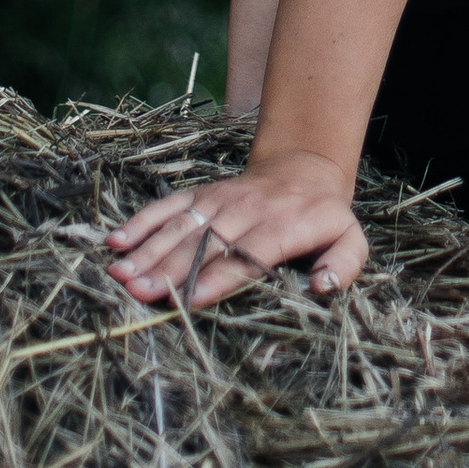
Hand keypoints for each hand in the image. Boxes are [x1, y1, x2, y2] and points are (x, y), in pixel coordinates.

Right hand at [106, 150, 366, 309]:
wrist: (305, 167)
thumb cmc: (325, 217)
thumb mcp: (350, 239)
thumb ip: (344, 264)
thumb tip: (324, 286)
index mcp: (285, 224)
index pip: (248, 252)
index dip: (219, 276)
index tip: (191, 299)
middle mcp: (248, 208)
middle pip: (206, 240)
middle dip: (171, 268)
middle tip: (140, 292)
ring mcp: (222, 197)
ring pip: (182, 224)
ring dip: (150, 249)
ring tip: (121, 274)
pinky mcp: (204, 192)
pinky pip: (170, 204)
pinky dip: (143, 221)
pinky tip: (118, 241)